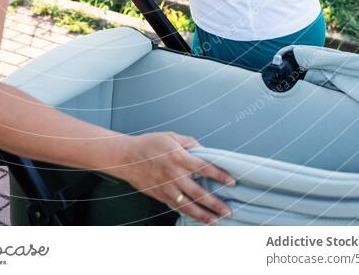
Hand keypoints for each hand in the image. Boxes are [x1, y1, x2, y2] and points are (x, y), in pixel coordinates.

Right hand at [115, 132, 234, 224]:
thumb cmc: (148, 144)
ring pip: (188, 205)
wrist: (126, 157)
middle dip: (215, 203)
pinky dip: (188, 213)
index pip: (205, 168)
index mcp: (179, 157)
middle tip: (228, 211)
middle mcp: (175, 175)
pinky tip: (197, 218)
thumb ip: (189, 142)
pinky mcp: (160, 196)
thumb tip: (203, 149)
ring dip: (204, 214)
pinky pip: (177, 207)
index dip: (220, 175)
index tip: (232, 181)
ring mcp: (167, 188)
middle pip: (199, 192)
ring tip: (216, 221)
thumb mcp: (171, 136)